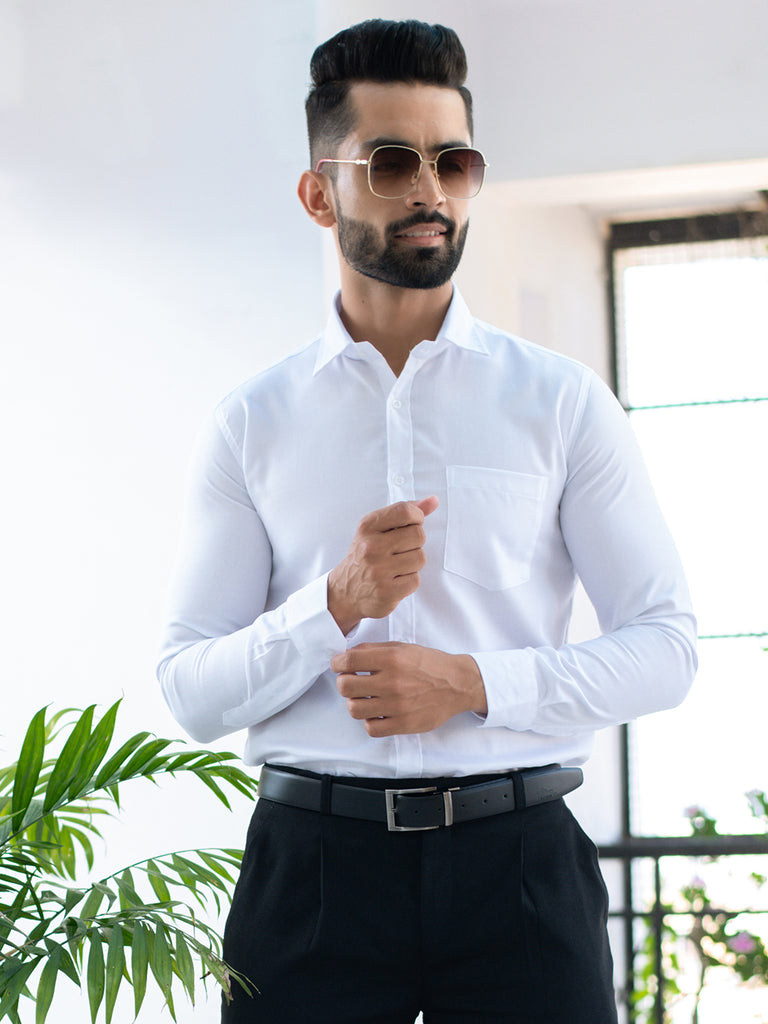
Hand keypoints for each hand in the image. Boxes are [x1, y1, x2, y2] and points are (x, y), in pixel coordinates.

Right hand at [328, 497, 438, 634]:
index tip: (411, 525)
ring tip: (396, 567)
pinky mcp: (386, 592)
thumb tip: (434, 500)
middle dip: (415, 543)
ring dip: (413, 564)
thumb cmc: (365, 557)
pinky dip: (409, 581)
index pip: (405, 511)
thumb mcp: (378, 529)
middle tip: (400, 550)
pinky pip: (416, 580)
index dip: (417, 517)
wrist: (345, 592)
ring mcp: (378, 571)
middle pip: (418, 535)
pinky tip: (394, 581)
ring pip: (420, 558)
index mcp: (368, 527)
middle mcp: (371, 547)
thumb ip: (406, 513)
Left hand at [331, 642, 486, 736]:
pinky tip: (376, 712)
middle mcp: (392, 682)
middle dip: (344, 682)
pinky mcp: (403, 724)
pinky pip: (371, 728)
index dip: (337, 663)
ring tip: (364, 697)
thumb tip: (347, 656)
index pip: (348, 661)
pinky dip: (369, 720)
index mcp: (391, 659)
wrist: (457, 684)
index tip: (339, 666)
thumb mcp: (402, 647)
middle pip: (345, 686)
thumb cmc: (429, 664)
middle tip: (352, 681)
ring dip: (355, 702)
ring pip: (354, 709)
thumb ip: (373, 650)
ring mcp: (397, 705)